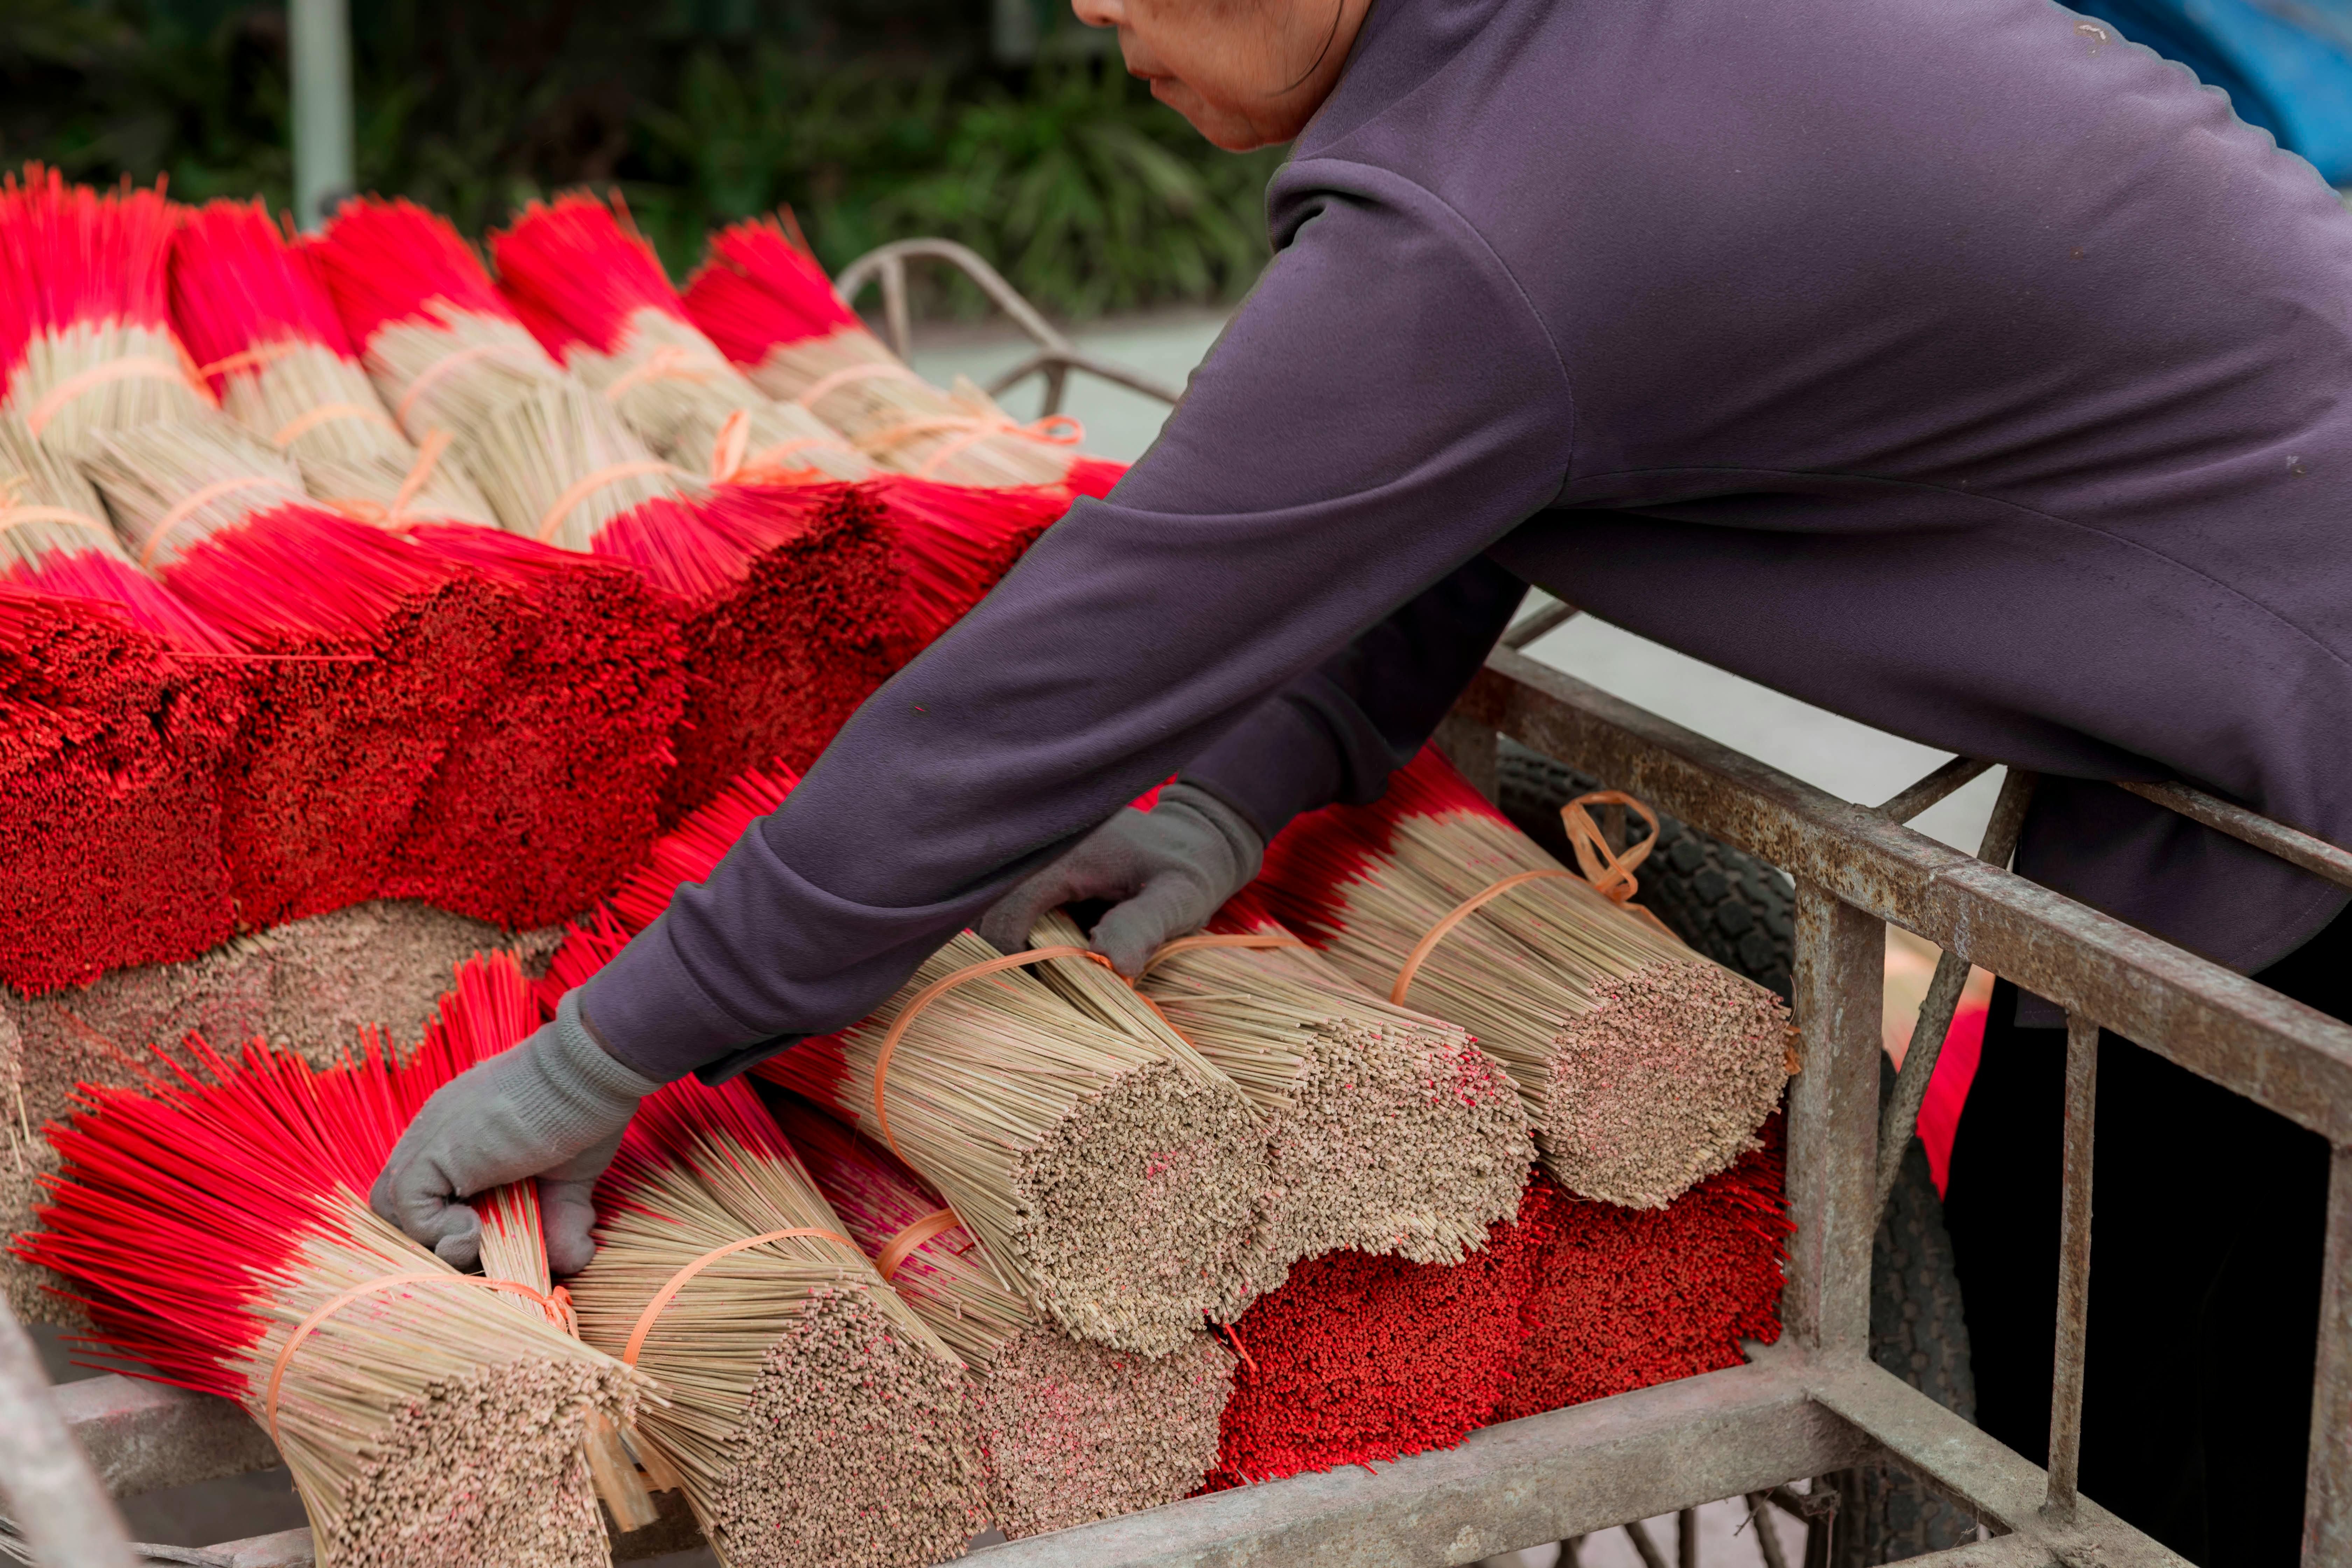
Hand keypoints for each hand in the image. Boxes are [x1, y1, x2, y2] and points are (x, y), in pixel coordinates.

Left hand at [369, 991, 658, 1274]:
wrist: (589, 1070)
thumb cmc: (585, 1110)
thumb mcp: (568, 1179)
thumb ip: (561, 1219)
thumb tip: (574, 1257)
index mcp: (459, 1134)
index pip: (423, 1189)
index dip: (447, 1222)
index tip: (489, 1234)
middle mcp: (434, 1134)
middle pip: (398, 1204)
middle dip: (434, 1239)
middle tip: (481, 1247)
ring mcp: (429, 1141)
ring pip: (393, 1210)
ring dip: (434, 1241)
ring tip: (480, 1239)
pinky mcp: (432, 1153)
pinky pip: (406, 1209)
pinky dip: (438, 1232)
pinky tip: (477, 1228)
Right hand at [979, 780, 1264, 975]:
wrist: (1191, 839)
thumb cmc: (1187, 870)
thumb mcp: (1179, 898)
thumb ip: (1144, 926)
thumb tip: (1115, 966)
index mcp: (1067, 853)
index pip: (1009, 909)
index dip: (1013, 956)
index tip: (1039, 992)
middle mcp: (1041, 850)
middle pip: (993, 911)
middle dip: (1010, 956)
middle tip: (1046, 992)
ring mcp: (1038, 857)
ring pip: (997, 910)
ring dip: (1016, 947)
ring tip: (1053, 976)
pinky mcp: (1040, 869)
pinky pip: (1014, 906)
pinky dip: (1026, 936)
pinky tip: (1056, 954)